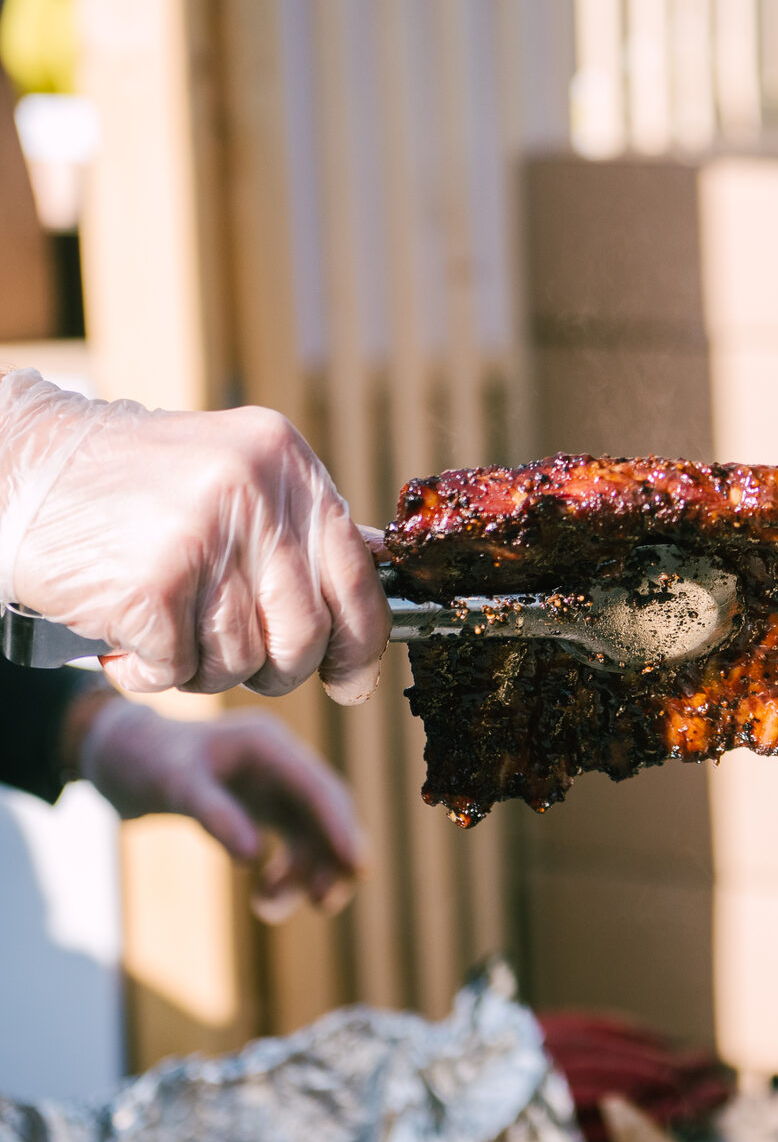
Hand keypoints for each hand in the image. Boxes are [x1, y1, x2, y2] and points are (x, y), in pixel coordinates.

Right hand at [0, 370, 388, 702]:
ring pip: (241, 660)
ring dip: (201, 668)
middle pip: (305, 634)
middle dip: (274, 669)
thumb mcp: (234, 477)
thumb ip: (300, 531)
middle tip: (229, 658)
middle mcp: (255, 490)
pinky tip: (126, 638)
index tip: (350, 681)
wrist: (15, 471)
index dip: (360, 644)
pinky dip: (149, 673)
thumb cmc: (130, 490)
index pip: (357, 575)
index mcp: (285, 461)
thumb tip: (377, 594)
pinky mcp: (152, 584)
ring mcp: (203, 535)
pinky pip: (178, 670)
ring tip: (165, 629)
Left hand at [77, 695, 365, 921]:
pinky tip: (265, 897)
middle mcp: (283, 764)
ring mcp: (278, 786)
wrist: (126, 756)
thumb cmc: (146, 762)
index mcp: (268, 745)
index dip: (340, 828)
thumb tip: (254, 860)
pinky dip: (288, 874)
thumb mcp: (173, 786)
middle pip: (328, 812)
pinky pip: (295, 844)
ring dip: (305, 874)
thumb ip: (214, 816)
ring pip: (314, 835)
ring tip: (268, 908)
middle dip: (331, 858)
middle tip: (323, 903)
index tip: (357, 868)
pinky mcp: (268, 808)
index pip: (317, 789)